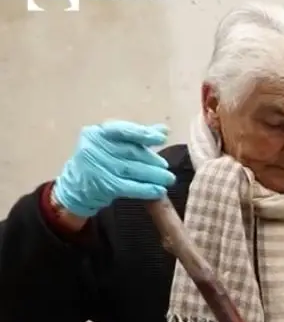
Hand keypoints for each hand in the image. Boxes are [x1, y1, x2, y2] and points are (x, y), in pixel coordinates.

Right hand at [52, 121, 174, 217]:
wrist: (77, 186)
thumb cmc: (102, 161)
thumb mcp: (115, 144)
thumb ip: (138, 136)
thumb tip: (164, 130)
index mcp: (98, 133)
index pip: (124, 131)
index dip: (144, 134)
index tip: (162, 138)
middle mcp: (94, 147)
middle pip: (130, 152)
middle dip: (151, 159)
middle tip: (165, 166)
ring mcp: (96, 167)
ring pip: (131, 170)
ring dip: (153, 175)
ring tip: (168, 179)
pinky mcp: (101, 185)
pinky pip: (128, 187)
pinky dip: (146, 189)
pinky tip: (159, 191)